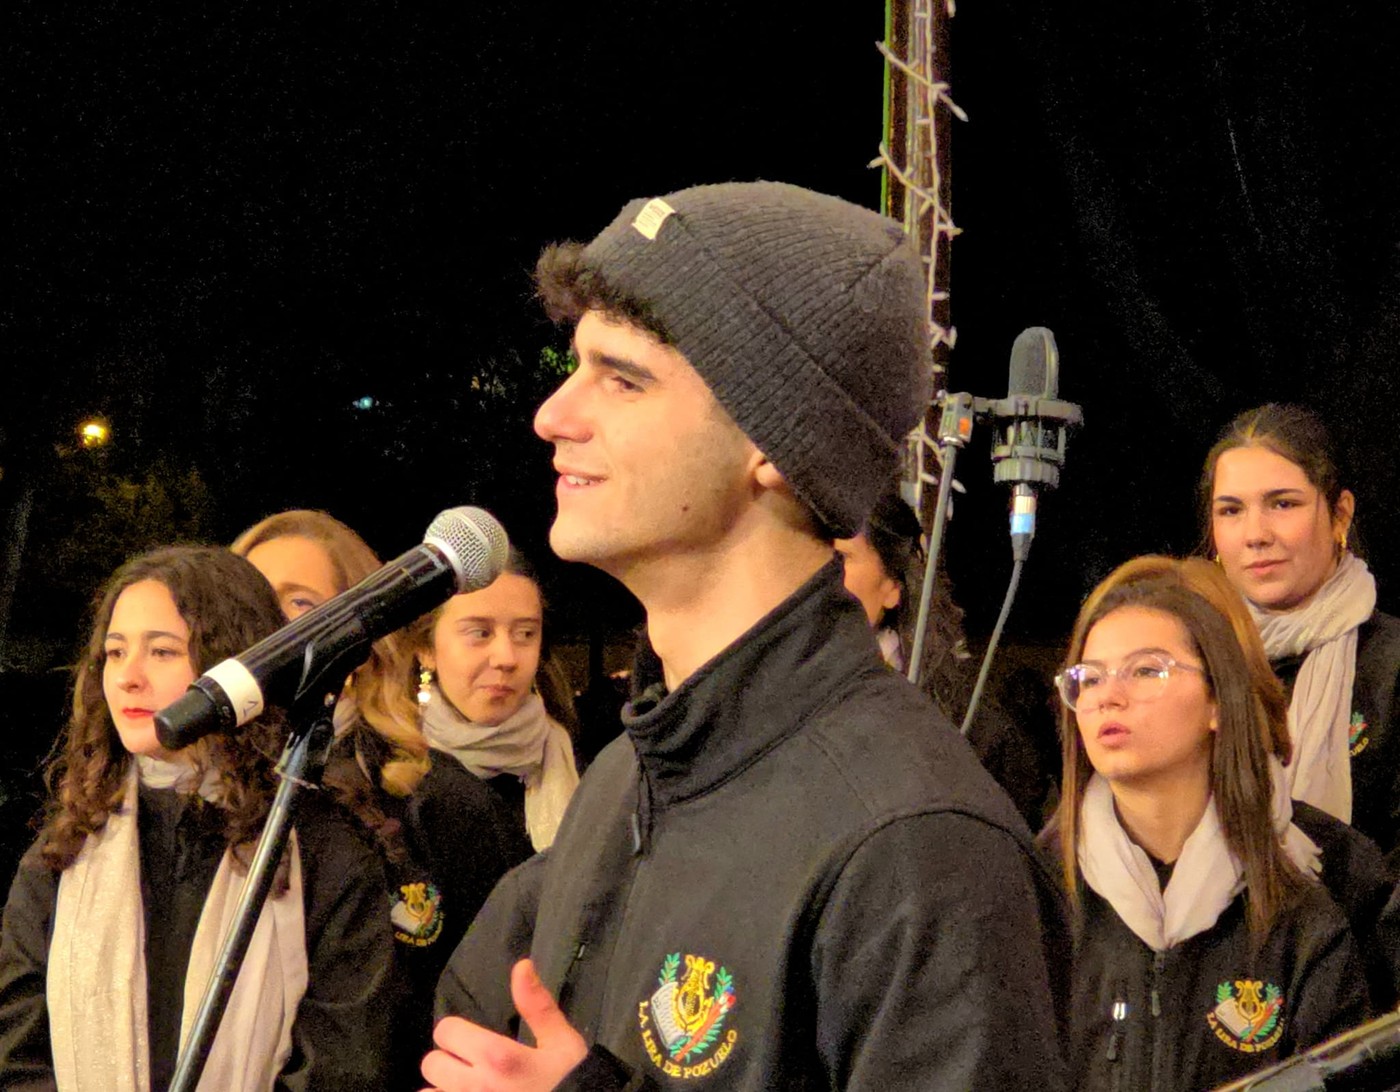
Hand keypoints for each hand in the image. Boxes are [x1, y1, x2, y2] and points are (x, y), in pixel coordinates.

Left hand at [421, 959, 588, 1091]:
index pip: (447, 1031)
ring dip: (443, 1087)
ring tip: (465, 1087)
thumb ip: (537, 1005)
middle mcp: (473, 1085)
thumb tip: (522, 965)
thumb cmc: (569, 1080)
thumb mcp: (561, 1041)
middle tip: (469, 1066)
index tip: (473, 1040)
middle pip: (432, 1063)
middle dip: (448, 1061)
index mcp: (495, 1056)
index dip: (457, 1033)